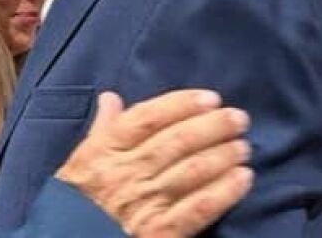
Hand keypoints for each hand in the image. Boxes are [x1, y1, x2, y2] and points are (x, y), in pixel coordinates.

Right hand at [54, 90, 252, 236]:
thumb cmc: (77, 196)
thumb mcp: (82, 157)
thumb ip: (102, 128)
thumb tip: (111, 97)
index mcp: (106, 150)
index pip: (148, 119)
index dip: (181, 105)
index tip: (209, 98)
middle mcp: (127, 172)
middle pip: (176, 142)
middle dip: (212, 127)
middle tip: (238, 118)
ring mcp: (146, 203)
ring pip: (191, 171)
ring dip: (223, 156)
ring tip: (243, 146)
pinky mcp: (160, 232)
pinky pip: (198, 209)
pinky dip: (224, 192)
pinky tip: (243, 179)